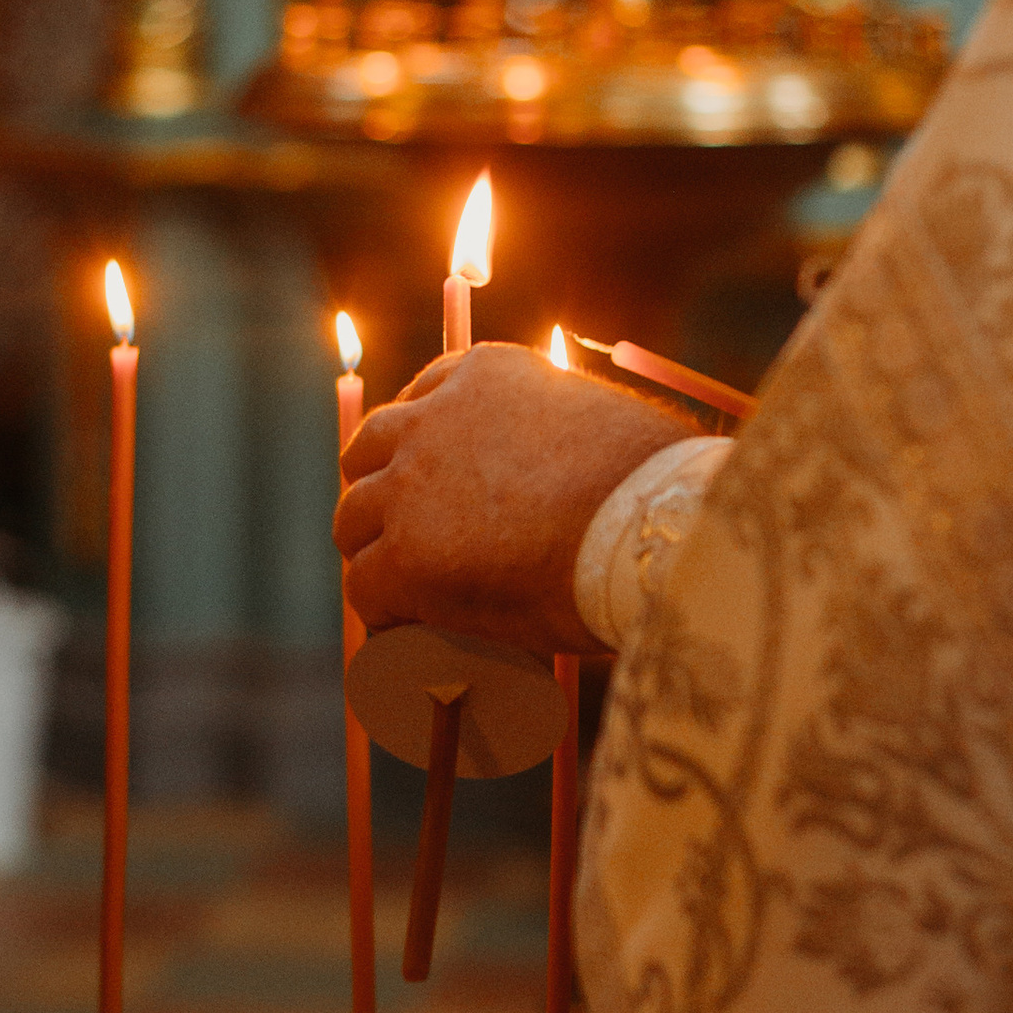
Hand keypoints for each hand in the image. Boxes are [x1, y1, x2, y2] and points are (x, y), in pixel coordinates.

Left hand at [335, 343, 694, 656]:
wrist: (655, 532)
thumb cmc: (657, 491)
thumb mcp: (601, 431)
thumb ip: (560, 441)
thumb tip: (561, 488)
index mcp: (486, 373)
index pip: (425, 394)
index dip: (423, 442)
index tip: (434, 475)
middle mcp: (435, 417)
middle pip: (372, 450)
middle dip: (384, 490)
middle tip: (408, 535)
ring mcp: (412, 486)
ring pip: (355, 519)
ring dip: (375, 553)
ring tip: (403, 595)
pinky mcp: (404, 557)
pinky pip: (367, 588)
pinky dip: (385, 616)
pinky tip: (411, 639)